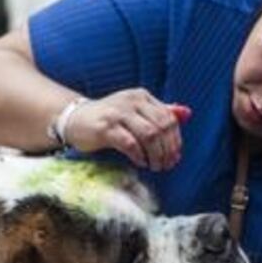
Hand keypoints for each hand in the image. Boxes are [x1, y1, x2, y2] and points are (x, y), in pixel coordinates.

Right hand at [64, 88, 187, 170]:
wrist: (75, 119)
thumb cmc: (109, 119)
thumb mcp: (136, 112)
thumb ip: (159, 112)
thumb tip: (187, 113)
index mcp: (142, 96)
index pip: (169, 118)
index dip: (176, 139)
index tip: (176, 156)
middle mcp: (131, 101)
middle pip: (161, 127)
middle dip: (168, 150)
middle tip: (167, 165)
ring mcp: (118, 113)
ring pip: (149, 135)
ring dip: (156, 155)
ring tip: (155, 166)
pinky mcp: (105, 128)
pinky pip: (130, 144)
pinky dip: (139, 156)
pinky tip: (141, 162)